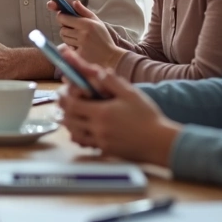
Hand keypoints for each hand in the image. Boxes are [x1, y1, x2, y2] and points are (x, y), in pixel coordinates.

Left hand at [51, 0, 124, 67]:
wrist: (110, 56)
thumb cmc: (103, 37)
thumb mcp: (97, 21)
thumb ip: (84, 11)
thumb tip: (74, 2)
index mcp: (87, 24)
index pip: (63, 18)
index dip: (61, 17)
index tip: (64, 18)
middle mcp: (82, 34)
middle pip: (62, 29)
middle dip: (65, 28)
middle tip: (73, 29)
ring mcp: (80, 45)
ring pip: (64, 38)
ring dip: (67, 37)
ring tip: (77, 38)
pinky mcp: (78, 54)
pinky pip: (68, 47)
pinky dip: (71, 46)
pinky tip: (79, 46)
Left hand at [55, 45, 179, 165]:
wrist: (159, 142)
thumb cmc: (147, 116)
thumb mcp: (131, 94)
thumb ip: (112, 81)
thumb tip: (97, 71)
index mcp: (101, 113)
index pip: (72, 104)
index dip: (64, 97)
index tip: (62, 91)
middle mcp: (97, 129)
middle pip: (69, 119)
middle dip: (63, 110)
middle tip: (63, 103)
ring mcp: (100, 141)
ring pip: (74, 133)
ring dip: (69, 124)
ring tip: (69, 115)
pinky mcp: (105, 151)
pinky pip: (85, 144)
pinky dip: (79, 137)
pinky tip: (82, 131)